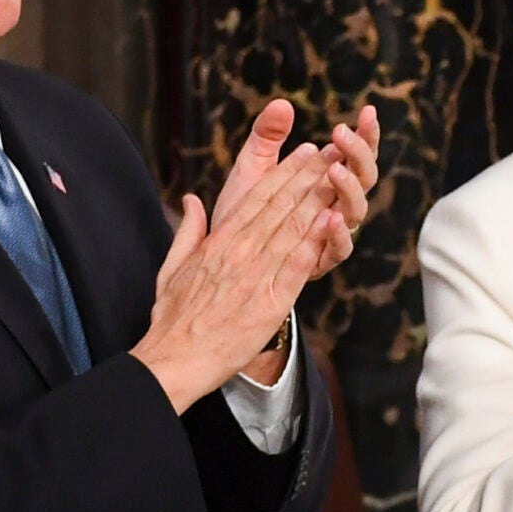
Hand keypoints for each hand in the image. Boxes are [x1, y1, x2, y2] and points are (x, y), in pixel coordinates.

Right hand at [132, 152, 342, 411]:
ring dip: (319, 200)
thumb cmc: (173, 317)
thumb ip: (188, 230)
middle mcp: (240, 251)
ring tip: (340, 178)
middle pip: (281, 206)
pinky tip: (334, 223)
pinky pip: (299, 266)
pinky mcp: (272, 301)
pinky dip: (317, 242)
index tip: (303, 153)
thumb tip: (192, 200)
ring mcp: (257, 275)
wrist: (175, 358)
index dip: (285, 173)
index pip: (258, 198)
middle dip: (309, 177)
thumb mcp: (173, 266)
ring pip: (294, 229)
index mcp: (220, 241)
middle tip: (333, 153)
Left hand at [213, 100, 380, 279]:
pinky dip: (339, 233)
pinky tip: (331, 216)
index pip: (355, 155)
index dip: (365, 134)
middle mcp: (336, 206)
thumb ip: (267, 137)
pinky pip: (339, 249)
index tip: (366, 111)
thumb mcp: (252, 168)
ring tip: (334, 170)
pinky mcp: (319, 261)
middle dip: (359, 154)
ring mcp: (330, 234)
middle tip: (341, 133)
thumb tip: (282, 104)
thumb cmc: (243, 212)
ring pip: (357, 211)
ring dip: (349, 189)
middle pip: (365, 178)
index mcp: (327, 182)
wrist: (223, 259)